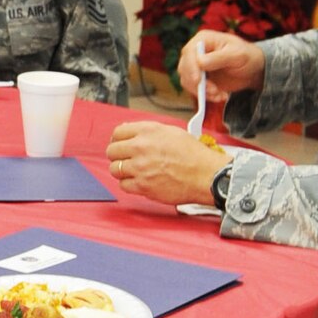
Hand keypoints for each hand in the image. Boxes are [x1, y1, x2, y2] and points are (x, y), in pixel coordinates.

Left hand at [105, 120, 230, 205]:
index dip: (118, 139)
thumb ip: (148, 131)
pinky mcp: (142, 186)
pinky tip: (139, 180)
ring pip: (115, 169)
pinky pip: (123, 185)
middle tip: (126, 158)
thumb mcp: (171, 132)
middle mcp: (141, 147)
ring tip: (134, 170)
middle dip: (118, 155)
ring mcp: (140, 168)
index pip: (118, 132)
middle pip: (112, 151)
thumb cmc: (193, 155)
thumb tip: (130, 132)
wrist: (205, 175)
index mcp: (148, 131)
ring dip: (122, 170)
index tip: (121, 144)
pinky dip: (129, 183)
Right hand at [178, 29, 264, 102]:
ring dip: (202, 92)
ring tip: (220, 95)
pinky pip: (194, 89)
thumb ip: (220, 57)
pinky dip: (206, 96)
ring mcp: (195, 66)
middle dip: (197, 83)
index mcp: (203, 39)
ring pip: (187, 81)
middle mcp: (195, 52)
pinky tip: (220, 96)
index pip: (189, 52)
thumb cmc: (247, 57)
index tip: (198, 80)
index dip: (191, 67)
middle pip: (184, 68)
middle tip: (215, 91)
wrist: (252, 70)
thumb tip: (200, 62)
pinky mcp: (198, 79)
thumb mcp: (238, 55)